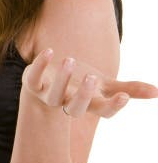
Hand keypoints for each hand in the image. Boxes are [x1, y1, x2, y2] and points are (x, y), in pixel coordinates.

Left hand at [22, 48, 157, 117]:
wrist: (47, 83)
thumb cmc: (80, 85)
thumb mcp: (105, 86)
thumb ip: (129, 89)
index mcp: (88, 104)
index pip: (102, 111)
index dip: (113, 106)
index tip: (123, 96)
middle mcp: (68, 103)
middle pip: (75, 108)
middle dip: (83, 95)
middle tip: (91, 78)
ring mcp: (48, 94)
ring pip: (53, 95)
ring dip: (62, 79)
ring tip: (70, 59)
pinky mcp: (33, 83)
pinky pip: (33, 78)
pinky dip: (40, 65)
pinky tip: (49, 51)